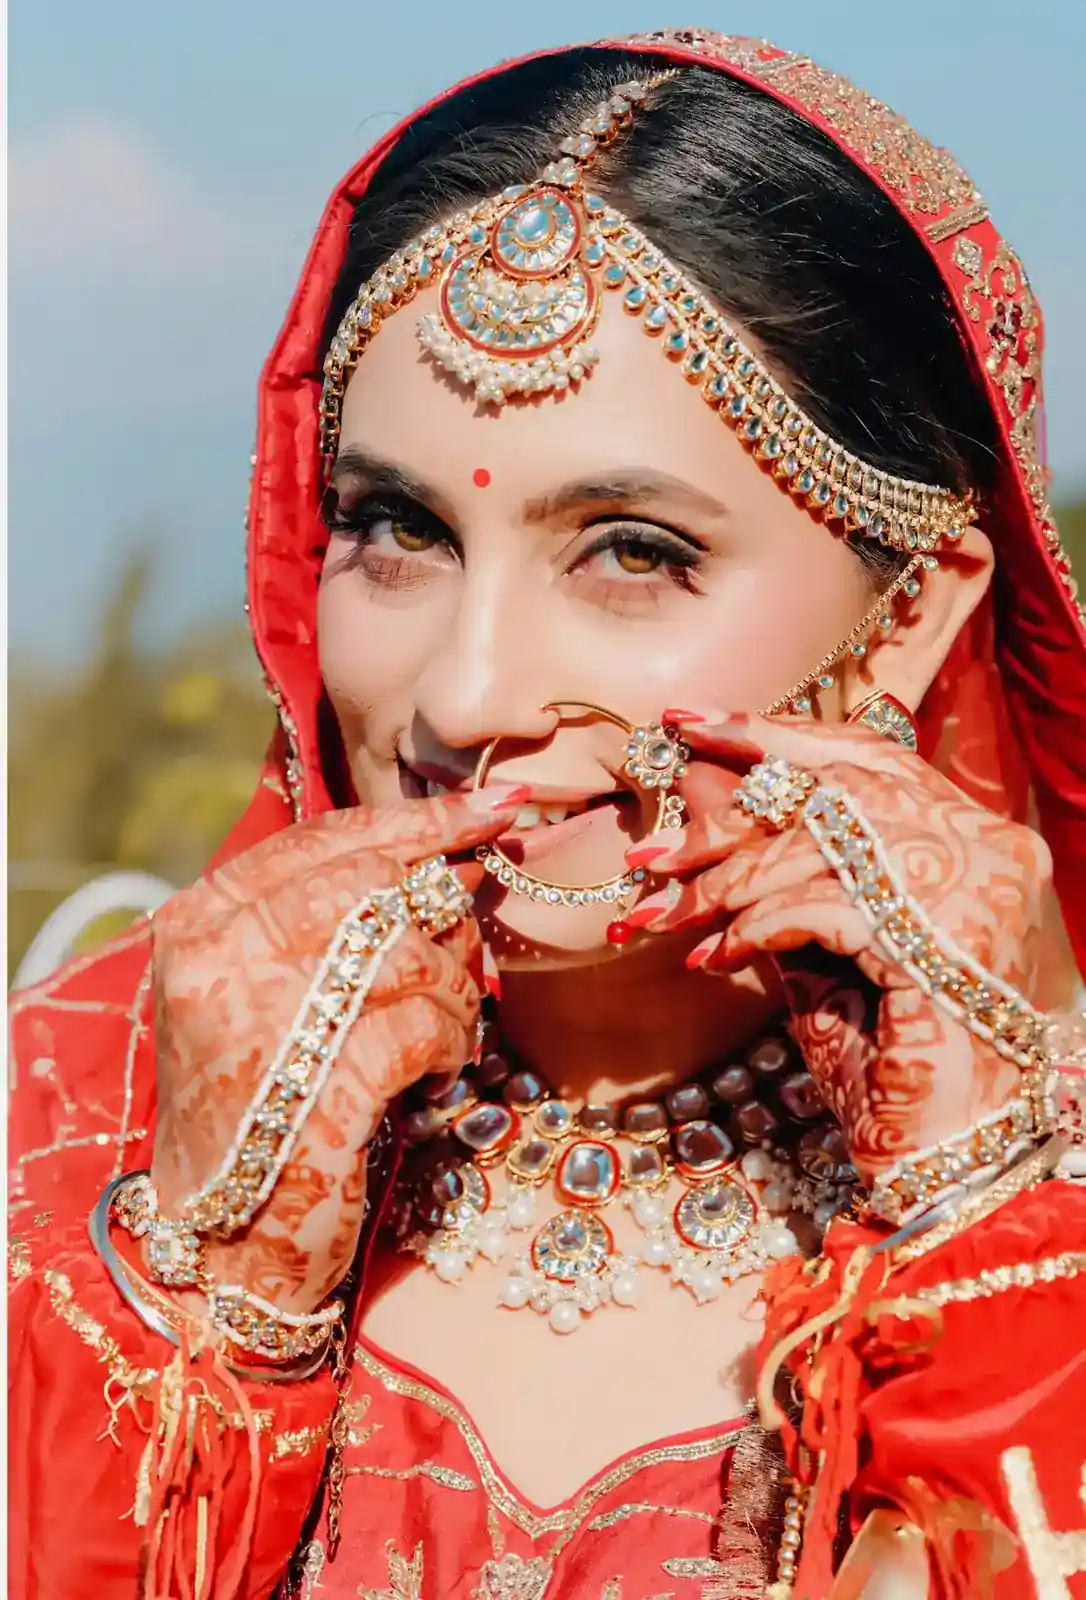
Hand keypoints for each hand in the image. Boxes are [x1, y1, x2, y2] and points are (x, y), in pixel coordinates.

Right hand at [149, 788, 521, 1312]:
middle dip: (445, 908)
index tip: (491, 810)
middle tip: (474, 940)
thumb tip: (454, 852)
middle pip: (374, 885)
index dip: (418, 823)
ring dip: (454, 987)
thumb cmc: (260, 1099)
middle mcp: (218, 960)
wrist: (220, 1239)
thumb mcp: (266, 989)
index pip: (324, 840)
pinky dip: (451, 1044)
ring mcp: (263, 1024)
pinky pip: (426, 1025)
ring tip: (446, 1027)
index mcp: (200, 921)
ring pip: (408, 950)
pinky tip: (437, 1071)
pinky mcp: (319, 1091)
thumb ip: (330, 916)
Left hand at [621, 714, 1048, 1180]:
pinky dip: (753, 926)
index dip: (780, 735)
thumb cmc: (881, 1050)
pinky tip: (713, 957)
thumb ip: (780, 865)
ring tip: (665, 917)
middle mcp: (989, 847)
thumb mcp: (820, 941)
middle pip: (839, 785)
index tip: (694, 724)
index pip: (870, 757)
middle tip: (656, 828)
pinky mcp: (938, 942)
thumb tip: (700, 783)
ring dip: (724, 880)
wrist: (933, 1150)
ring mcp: (975, 891)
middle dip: (733, 802)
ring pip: (820, 843)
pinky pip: (818, 905)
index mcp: (976, 836)